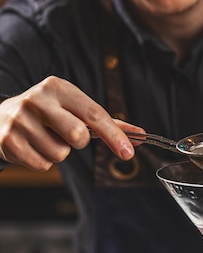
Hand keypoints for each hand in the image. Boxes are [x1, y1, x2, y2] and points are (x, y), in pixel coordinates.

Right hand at [0, 76, 137, 170]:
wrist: (0, 117)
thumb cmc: (47, 114)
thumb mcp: (72, 108)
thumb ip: (106, 122)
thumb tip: (139, 135)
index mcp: (58, 87)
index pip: (95, 113)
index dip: (114, 135)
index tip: (129, 152)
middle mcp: (38, 99)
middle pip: (78, 135)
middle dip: (79, 143)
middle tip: (67, 135)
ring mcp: (20, 119)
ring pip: (60, 154)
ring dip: (58, 152)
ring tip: (44, 139)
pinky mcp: (8, 140)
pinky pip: (42, 165)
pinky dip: (42, 161)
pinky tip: (32, 147)